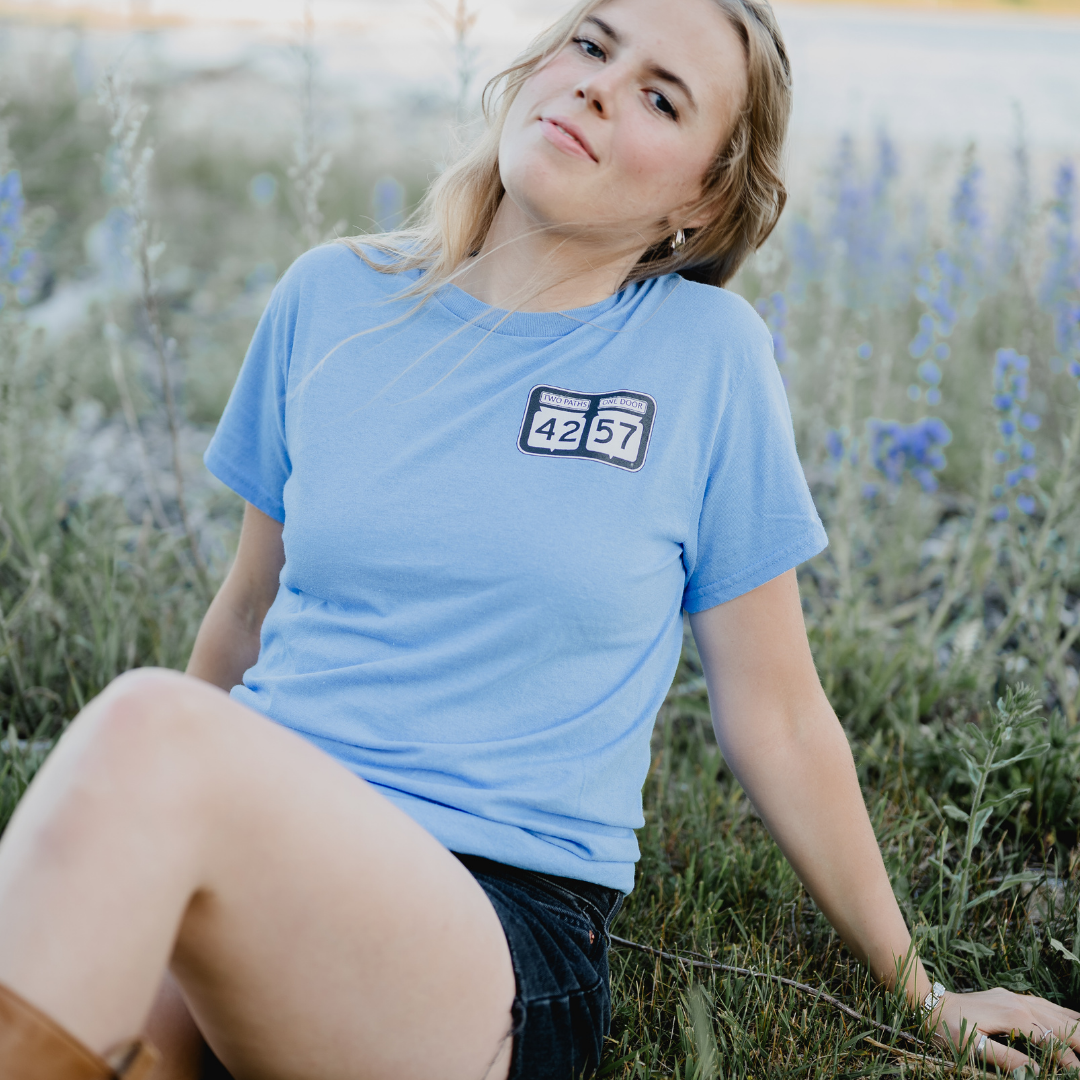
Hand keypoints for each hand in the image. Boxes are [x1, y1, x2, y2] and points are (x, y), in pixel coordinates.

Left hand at [932, 988, 1079, 1073]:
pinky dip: (1065, 1015)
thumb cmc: (947, 1028)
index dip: (1071, 1064)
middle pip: (1063, 1025)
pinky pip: (1046, 1005)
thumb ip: (1008, 1060)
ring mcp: (1016, 997)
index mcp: (1015, 1016)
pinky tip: (1073, 1020)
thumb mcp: (974, 1048)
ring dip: (1077, 1029)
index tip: (1078, 1077)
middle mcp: (1020, 1002)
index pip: (1055, 1043)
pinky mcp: (1010, 996)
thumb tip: (1039, 1071)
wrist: (928, 1003)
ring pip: (1058, 1012)